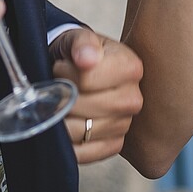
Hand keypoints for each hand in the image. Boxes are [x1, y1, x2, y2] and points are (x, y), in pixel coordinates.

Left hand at [50, 29, 145, 163]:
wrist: (81, 72)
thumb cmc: (79, 54)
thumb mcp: (78, 38)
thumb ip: (82, 42)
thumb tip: (87, 58)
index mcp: (131, 68)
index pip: (86, 79)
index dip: (64, 73)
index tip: (61, 66)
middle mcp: (134, 99)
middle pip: (83, 106)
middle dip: (60, 97)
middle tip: (58, 86)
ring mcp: (126, 124)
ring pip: (81, 131)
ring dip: (60, 119)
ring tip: (62, 103)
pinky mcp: (115, 145)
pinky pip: (85, 153)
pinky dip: (67, 144)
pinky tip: (64, 126)